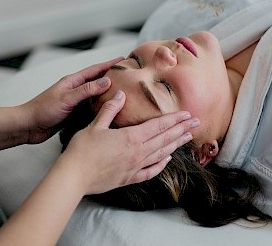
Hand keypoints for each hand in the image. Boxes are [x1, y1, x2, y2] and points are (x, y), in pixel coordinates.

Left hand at [22, 57, 123, 143]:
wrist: (28, 126)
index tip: (124, 60)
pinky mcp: (73, 113)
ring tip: (123, 93)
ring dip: (107, 94)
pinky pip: (90, 108)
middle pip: (97, 81)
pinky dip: (100, 107)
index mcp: (72, 82)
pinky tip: (108, 111)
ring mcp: (74, 101)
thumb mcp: (67, 98)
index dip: (110, 64)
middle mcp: (74, 89)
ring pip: (95, 95)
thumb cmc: (43, 110)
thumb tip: (107, 80)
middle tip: (127, 76)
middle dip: (112, 77)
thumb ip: (86, 90)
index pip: (95, 69)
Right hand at [59, 90, 199, 194]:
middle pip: (165, 139)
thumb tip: (120, 94)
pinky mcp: (129, 178)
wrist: (74, 176)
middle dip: (182, 130)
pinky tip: (168, 160)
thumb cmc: (82, 150)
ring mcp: (135, 166)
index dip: (174, 119)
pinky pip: (150, 171)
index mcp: (130, 137)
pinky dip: (161, 165)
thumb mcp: (95, 125)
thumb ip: (110, 109)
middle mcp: (137, 152)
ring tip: (188, 138)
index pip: (158, 126)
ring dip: (176, 145)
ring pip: (161, 154)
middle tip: (196, 123)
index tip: (187, 114)